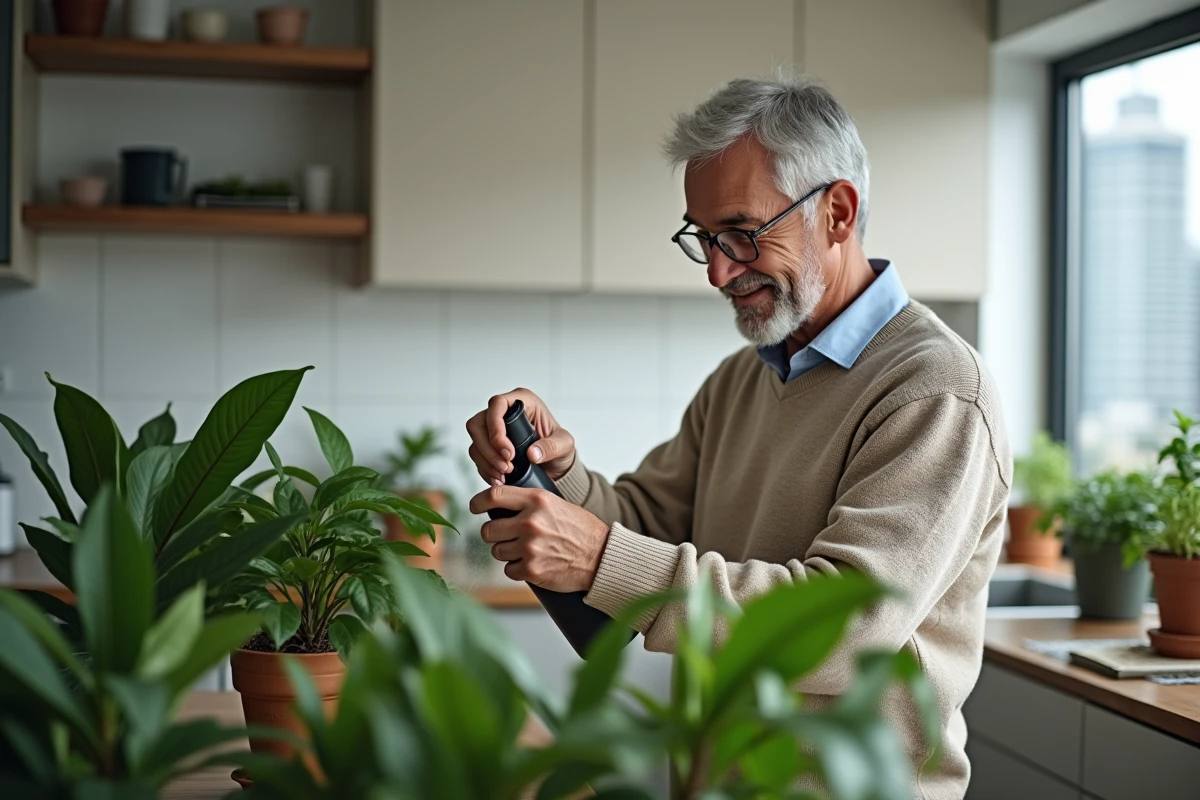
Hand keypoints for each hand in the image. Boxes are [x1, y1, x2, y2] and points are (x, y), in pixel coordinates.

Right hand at [466, 388, 575, 484]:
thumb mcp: (565, 445)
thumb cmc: (560, 447)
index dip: (496, 428)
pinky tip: (499, 479)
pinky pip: (477, 456)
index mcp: (522, 401)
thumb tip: (532, 454)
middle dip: (489, 449)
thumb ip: (552, 447)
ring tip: (504, 475)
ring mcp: (493, 428)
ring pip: (475, 441)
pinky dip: (485, 469)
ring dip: (486, 461)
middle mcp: (503, 411)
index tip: (509, 453)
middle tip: (506, 467)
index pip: (497, 404)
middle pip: (478, 424)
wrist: (556, 464)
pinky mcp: (488, 445)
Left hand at [470, 485, 608, 592]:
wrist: (601, 557)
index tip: (474, 507)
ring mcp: (530, 547)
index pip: (494, 496)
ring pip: (497, 551)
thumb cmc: (580, 530)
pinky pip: (508, 570)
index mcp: (537, 500)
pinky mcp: (532, 570)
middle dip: (493, 534)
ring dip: (506, 552)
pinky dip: (517, 569)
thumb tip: (499, 507)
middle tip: (505, 536)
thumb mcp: (556, 504)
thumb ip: (529, 504)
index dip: (477, 502)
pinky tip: (531, 563)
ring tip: (525, 550)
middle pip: (488, 530)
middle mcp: (530, 522)